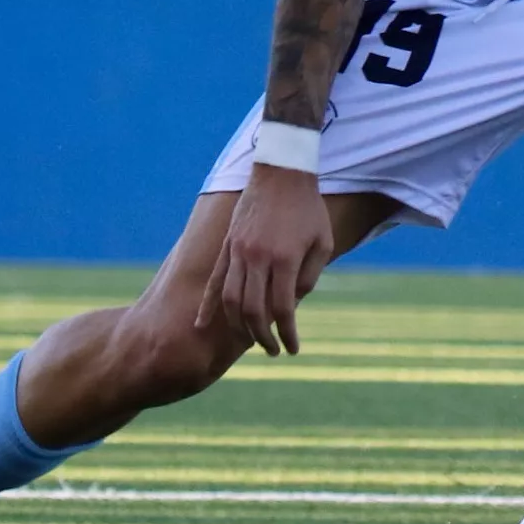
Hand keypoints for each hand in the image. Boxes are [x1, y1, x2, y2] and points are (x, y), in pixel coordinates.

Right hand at [200, 165, 333, 355]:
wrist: (282, 172)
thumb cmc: (309, 209)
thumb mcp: (322, 243)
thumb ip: (308, 277)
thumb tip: (292, 306)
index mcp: (285, 258)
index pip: (283, 309)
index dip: (287, 333)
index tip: (293, 348)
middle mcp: (257, 257)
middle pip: (253, 310)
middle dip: (262, 337)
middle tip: (272, 351)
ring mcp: (238, 251)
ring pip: (230, 299)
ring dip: (237, 326)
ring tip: (248, 340)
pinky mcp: (227, 245)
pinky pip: (215, 280)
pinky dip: (207, 304)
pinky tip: (201, 324)